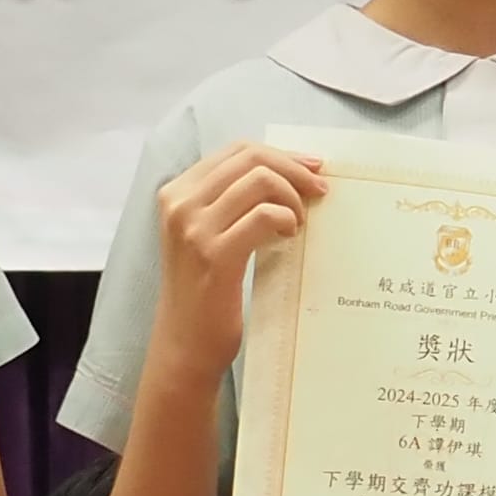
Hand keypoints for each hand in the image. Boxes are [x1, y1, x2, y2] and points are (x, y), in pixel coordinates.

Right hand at [144, 141, 324, 378]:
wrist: (185, 345)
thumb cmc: (203, 292)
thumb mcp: (205, 236)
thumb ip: (229, 202)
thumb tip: (287, 173)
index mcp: (176, 192)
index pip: (236, 150)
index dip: (280, 154)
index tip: (311, 168)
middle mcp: (180, 204)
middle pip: (250, 158)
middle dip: (294, 169)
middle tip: (319, 190)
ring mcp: (194, 228)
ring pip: (260, 181)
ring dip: (292, 198)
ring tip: (297, 223)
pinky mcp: (214, 254)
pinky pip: (264, 215)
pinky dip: (286, 219)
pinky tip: (289, 236)